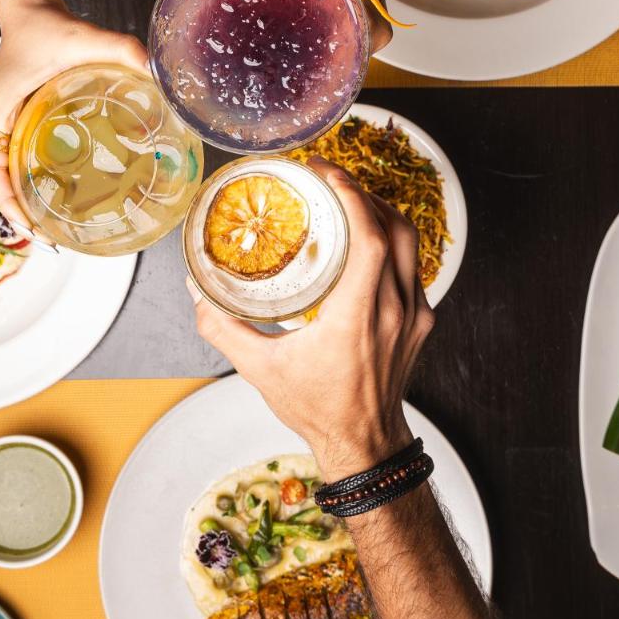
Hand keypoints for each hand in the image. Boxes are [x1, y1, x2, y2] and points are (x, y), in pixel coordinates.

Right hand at [0, 0, 147, 235]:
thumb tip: (158, 73)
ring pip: (12, 172)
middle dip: (22, 213)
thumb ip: (122, 50)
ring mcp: (8, 123)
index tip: (33, 229)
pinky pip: (24, 156)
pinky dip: (38, 178)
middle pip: (2, 180)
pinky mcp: (22, 119)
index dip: (9, 205)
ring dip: (29, 199)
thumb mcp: (84, 39)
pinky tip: (66, 192)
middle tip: (54, 240)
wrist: (32, 7)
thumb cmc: (47, 25)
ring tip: (59, 227)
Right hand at [188, 159, 434, 480]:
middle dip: (366, 194)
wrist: (364, 443)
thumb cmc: (317, 408)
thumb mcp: (261, 369)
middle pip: (396, 229)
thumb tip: (198, 295)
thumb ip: (224, 329)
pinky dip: (391, 242)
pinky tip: (364, 239)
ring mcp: (414, 315)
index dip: (353, 197)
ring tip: (347, 199)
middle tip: (331, 178)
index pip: (371, 239)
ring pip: (410, 244)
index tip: (326, 175)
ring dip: (381, 214)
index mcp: (356, 317)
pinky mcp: (421, 322)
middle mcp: (394, 311)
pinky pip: (412, 266)